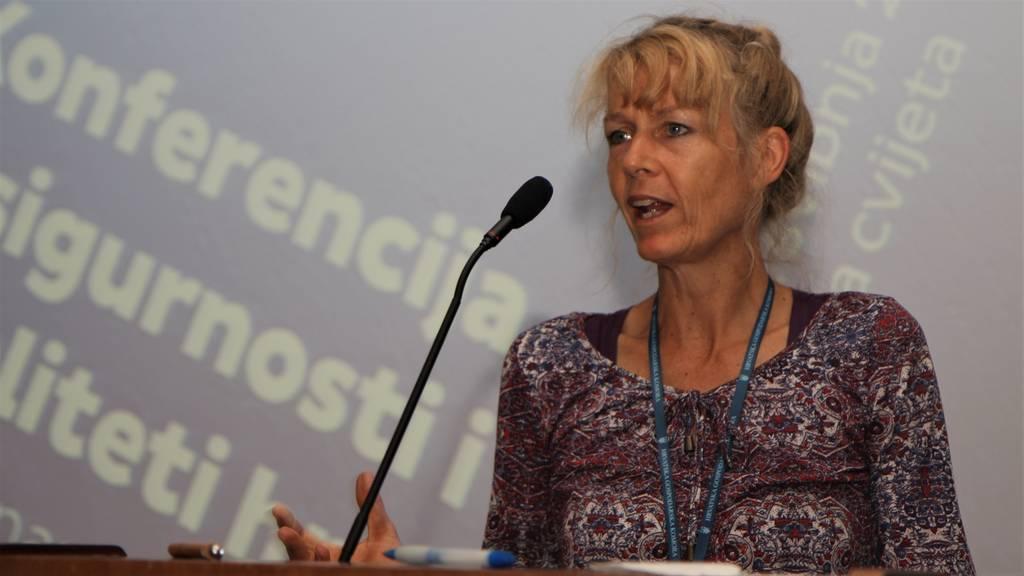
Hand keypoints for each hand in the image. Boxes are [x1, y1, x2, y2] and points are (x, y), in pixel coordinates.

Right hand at [273, 471, 400, 563]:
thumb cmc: (391, 565)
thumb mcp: (383, 535)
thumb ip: (373, 510)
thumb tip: (365, 476)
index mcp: (329, 555)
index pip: (302, 539)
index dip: (289, 525)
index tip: (278, 509)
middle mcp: (323, 567)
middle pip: (296, 556)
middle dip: (290, 542)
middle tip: (283, 529)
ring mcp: (325, 574)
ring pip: (303, 568)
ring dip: (304, 558)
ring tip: (320, 548)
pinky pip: (318, 574)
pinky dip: (320, 565)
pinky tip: (326, 554)